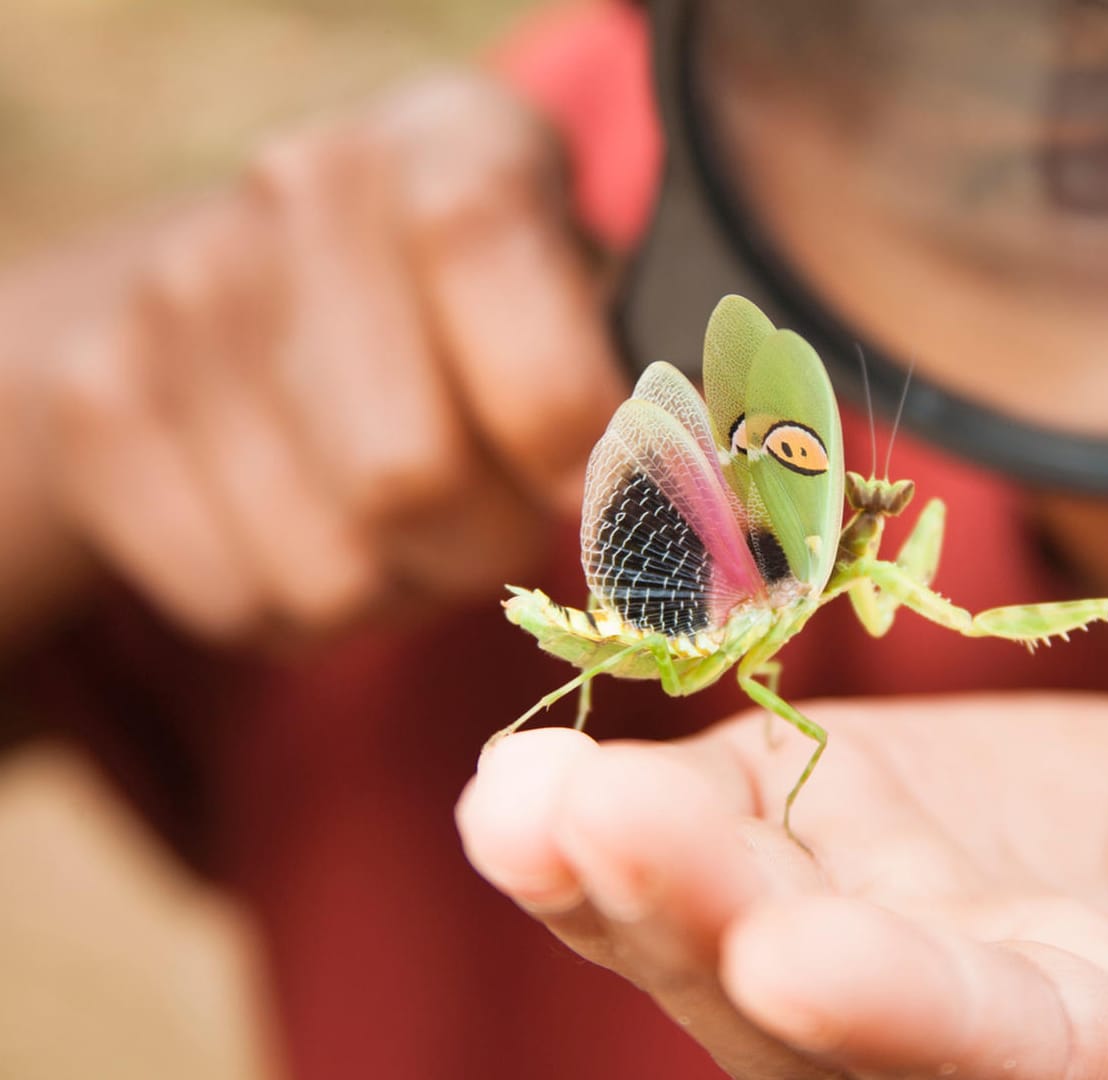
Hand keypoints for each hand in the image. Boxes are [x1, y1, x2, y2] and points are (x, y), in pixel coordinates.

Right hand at [33, 73, 620, 641]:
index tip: (592, 483)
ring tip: (407, 513)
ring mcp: (180, 296)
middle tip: (497, 509)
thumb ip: (653, 388)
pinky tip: (316, 521)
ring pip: (331, 569)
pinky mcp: (101, 406)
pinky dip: (305, 607)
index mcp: (454, 145)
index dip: (562, 431)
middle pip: (413, 478)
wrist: (247, 291)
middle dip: (485, 541)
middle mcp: (303, 194)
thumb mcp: (577, 296)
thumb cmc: (473, 313)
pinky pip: (243, 602)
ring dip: (400, 582)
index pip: (511, 312)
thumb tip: (707, 517)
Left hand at [458, 695, 1107, 1079]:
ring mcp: (838, 932)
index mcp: (1094, 1051)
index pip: (985, 1052)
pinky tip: (520, 797)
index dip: (896, 1008)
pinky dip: (590, 834)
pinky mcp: (787, 841)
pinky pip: (679, 846)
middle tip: (598, 833)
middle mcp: (932, 1024)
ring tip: (524, 810)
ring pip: (702, 937)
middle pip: (796, 1008)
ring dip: (609, 879)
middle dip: (699, 922)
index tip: (794, 956)